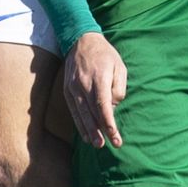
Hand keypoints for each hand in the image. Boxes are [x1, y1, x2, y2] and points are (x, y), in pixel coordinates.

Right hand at [64, 32, 126, 149]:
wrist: (81, 41)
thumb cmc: (105, 55)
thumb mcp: (119, 66)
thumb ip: (119, 87)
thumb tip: (113, 107)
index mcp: (99, 77)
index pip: (103, 105)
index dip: (108, 122)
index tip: (115, 135)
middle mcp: (83, 84)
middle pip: (91, 112)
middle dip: (99, 130)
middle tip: (106, 145)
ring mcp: (73, 88)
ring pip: (80, 113)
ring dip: (88, 130)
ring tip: (96, 144)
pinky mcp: (67, 90)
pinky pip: (73, 110)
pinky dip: (79, 123)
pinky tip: (85, 134)